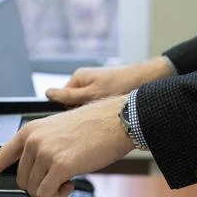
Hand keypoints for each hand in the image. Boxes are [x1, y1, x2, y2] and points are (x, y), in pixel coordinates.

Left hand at [0, 95, 134, 196]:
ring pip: (34, 189)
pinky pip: (47, 194)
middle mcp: (33, 140)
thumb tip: (35, 173)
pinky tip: (69, 183)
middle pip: (21, 181)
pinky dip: (58, 195)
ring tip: (66, 177)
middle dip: (39, 184)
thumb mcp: (56, 131)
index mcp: (30, 131)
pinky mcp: (59, 165)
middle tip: (57, 177)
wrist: (114, 121)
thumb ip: (39, 149)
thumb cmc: (91, 127)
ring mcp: (45, 152)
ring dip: (51, 190)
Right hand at [46, 56, 172, 106]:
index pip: (62, 100)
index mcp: (78, 78)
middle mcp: (85, 81)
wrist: (149, 80)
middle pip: (73, 104)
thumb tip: (47, 93)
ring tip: (105, 113)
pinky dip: (102, 111)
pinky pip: (97, 106)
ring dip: (93, 113)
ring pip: (85, 107)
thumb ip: (69, 95)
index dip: (69, 112)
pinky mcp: (105, 92)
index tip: (79, 118)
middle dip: (82, 113)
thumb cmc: (122, 84)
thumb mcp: (92, 93)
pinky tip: (111, 113)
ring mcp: (95, 86)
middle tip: (94, 115)